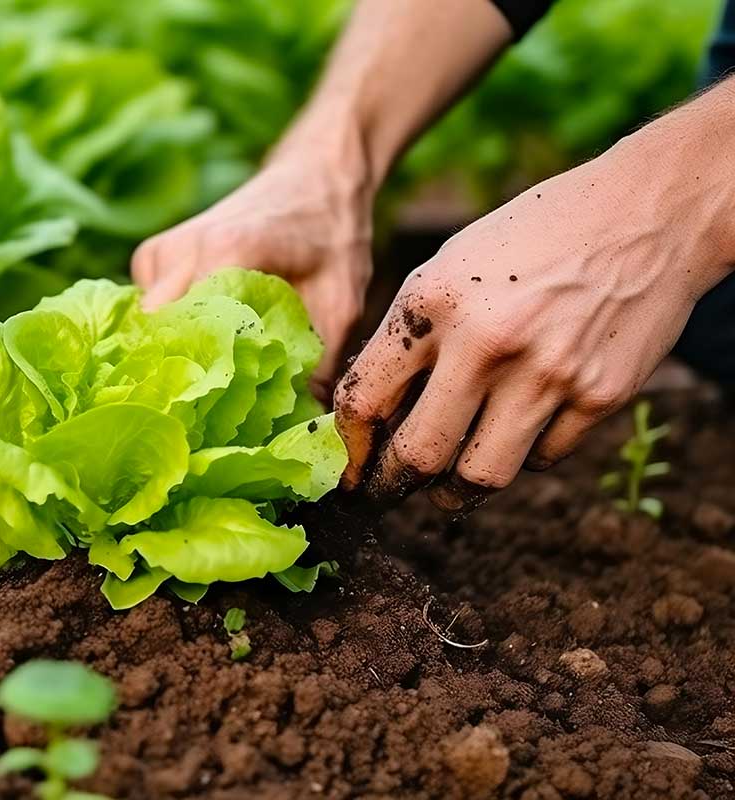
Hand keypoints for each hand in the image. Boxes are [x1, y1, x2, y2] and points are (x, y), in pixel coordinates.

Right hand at [131, 154, 373, 398]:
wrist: (314, 176)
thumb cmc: (331, 234)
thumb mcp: (342, 302)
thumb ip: (321, 365)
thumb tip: (305, 431)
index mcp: (223, 254)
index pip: (186, 338)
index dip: (196, 385)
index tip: (214, 421)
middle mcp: (178, 251)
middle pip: (155, 339)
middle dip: (181, 377)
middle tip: (214, 411)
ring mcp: (157, 253)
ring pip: (146, 329)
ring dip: (176, 355)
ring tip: (213, 378)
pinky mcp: (151, 258)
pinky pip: (147, 313)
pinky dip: (172, 333)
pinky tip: (205, 345)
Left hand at [333, 142, 727, 512]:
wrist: (648, 212)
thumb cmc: (532, 238)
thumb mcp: (450, 268)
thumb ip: (409, 337)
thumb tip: (372, 417)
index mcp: (433, 302)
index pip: (364, 399)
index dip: (348, 446)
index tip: (348, 465)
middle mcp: (486, 342)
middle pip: (418, 456)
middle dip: (389, 486)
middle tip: (382, 493)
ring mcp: (547, 373)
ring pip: (479, 476)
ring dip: (453, 494)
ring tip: (443, 490)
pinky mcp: (600, 396)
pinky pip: (543, 458)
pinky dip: (521, 456)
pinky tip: (516, 434)